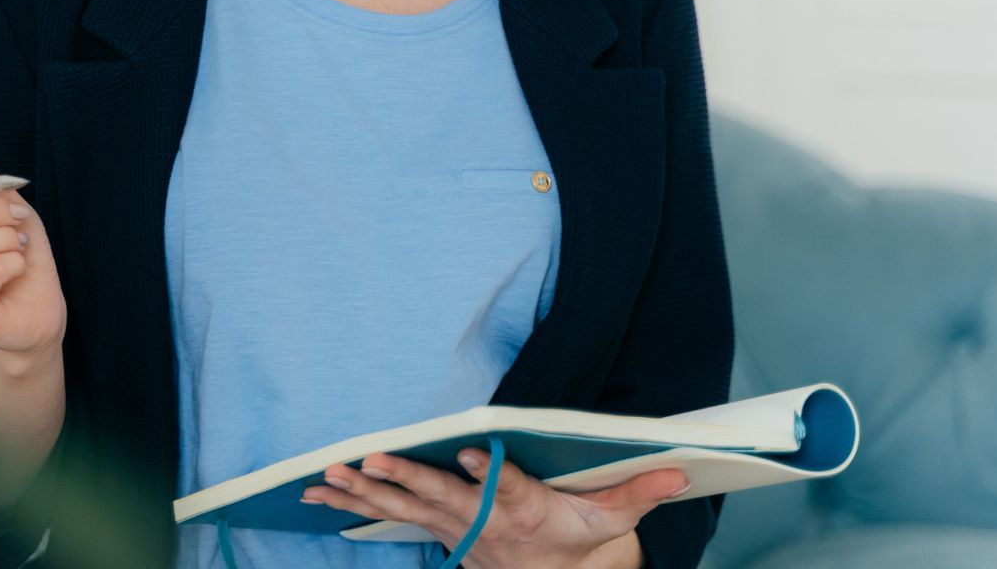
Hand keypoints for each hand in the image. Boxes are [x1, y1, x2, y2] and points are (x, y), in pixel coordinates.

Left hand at [299, 446, 685, 568]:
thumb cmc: (580, 540)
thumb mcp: (612, 519)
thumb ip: (639, 491)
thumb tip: (681, 467)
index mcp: (527, 514)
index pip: (510, 491)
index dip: (492, 475)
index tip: (474, 455)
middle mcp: (483, 524)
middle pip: (439, 499)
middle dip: (402, 478)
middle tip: (368, 460)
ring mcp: (454, 529)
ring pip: (404, 507)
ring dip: (363, 491)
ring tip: (326, 475)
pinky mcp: (436, 529)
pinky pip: (388, 515)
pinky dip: (351, 504)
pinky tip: (316, 492)